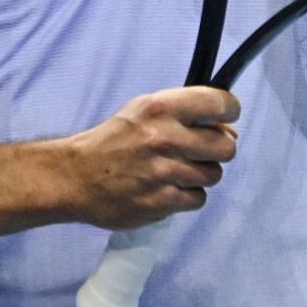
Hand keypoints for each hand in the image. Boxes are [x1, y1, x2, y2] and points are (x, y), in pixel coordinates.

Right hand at [62, 87, 240, 229]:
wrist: (76, 177)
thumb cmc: (115, 141)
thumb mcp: (143, 110)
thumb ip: (184, 112)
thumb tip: (228, 128)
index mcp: (159, 108)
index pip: (218, 103)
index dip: (229, 111)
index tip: (226, 119)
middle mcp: (163, 137)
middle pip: (226, 147)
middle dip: (218, 149)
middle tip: (199, 151)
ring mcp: (162, 173)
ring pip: (214, 175)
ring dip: (200, 174)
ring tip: (175, 171)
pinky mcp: (160, 203)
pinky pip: (198, 199)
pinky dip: (186, 196)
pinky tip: (167, 189)